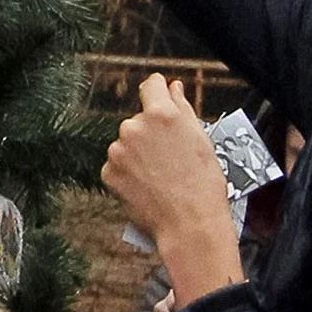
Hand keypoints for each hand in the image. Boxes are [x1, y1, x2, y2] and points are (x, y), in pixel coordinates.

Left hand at [103, 76, 244, 300]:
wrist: (190, 225)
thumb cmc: (203, 185)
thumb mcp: (201, 140)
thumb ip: (183, 107)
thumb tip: (173, 87)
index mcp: (161, 114)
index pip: (151, 86)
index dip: (158, 91)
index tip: (160, 96)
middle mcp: (134, 127)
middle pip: (139, 120)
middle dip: (150, 133)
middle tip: (170, 157)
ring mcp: (118, 150)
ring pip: (126, 144)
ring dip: (138, 154)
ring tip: (160, 176)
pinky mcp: (109, 171)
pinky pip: (117, 165)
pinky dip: (128, 173)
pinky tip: (148, 185)